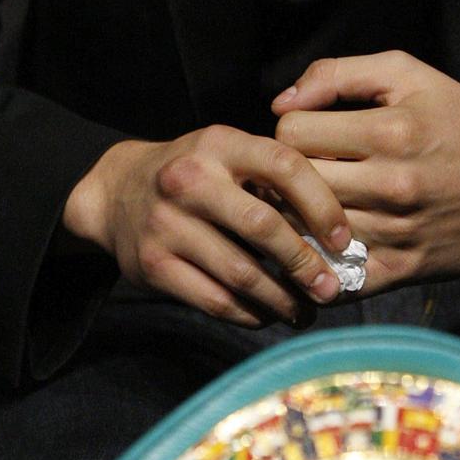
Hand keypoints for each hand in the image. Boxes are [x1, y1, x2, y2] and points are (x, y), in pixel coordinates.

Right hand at [62, 126, 352, 325]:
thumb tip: (335, 229)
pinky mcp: (153, 266)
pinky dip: (250, 314)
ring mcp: (167, 224)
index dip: (322, 205)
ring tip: (305, 310)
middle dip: (305, 264)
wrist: (116, 191)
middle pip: (263, 227)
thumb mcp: (228, 153)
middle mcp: (190, 180)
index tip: (343, 239)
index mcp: (219, 143)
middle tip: (330, 288)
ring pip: (242, 274)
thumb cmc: (196, 174)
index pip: (284, 167)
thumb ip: (273, 176)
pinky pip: (215, 301)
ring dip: (282, 299)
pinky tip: (268, 315)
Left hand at [273, 51, 459, 293]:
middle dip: (292, 173)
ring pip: (310, 228)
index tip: (310, 132)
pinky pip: (338, 277)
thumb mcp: (407, 74)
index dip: (292, 128)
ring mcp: (399, 231)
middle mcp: (394, 184)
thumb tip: (280, 103)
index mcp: (391, 130)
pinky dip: (320, 263)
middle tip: (307, 169)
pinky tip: (323, 244)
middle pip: (296, 182)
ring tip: (315, 202)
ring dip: (303, 216)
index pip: (293, 133)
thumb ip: (338, 74)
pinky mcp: (405, 268)